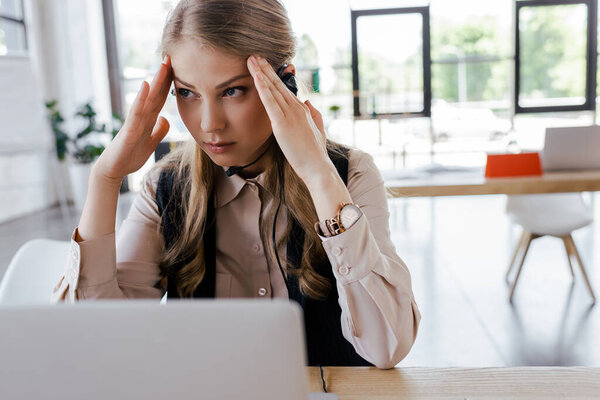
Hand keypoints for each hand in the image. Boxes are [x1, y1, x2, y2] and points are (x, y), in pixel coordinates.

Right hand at [93, 57, 172, 185]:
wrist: (114, 169)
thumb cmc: (130, 156)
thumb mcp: (150, 142)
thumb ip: (158, 130)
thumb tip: (166, 119)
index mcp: (148, 119)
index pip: (161, 97)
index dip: (170, 84)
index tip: (179, 68)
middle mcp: (141, 116)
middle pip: (155, 93)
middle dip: (164, 76)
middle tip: (172, 56)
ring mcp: (134, 122)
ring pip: (147, 97)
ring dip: (156, 81)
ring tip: (163, 65)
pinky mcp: (129, 130)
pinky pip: (136, 112)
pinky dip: (140, 98)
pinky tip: (146, 85)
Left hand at [247, 55, 330, 182]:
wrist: (318, 167)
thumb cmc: (315, 153)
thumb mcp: (318, 129)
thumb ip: (313, 114)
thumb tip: (307, 101)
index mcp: (302, 110)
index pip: (285, 90)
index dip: (274, 76)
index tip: (265, 65)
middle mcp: (297, 108)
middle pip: (278, 84)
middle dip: (266, 69)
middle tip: (255, 54)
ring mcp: (290, 114)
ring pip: (273, 89)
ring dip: (261, 73)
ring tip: (252, 59)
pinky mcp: (282, 123)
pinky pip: (270, 102)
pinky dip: (263, 87)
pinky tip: (256, 76)